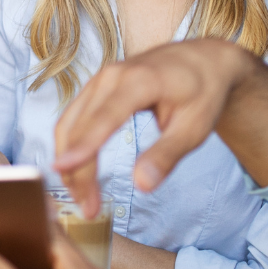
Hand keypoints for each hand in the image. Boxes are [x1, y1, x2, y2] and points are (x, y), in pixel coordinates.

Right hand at [52, 39, 267, 215]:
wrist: (203, 60)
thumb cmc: (203, 91)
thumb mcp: (194, 127)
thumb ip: (166, 155)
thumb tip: (142, 185)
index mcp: (138, 81)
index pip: (103, 118)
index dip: (82, 146)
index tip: (63, 170)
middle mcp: (111, 75)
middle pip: (80, 125)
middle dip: (76, 168)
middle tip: (87, 208)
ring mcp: (100, 79)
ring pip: (70, 122)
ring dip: (69, 160)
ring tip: (81, 196)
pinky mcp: (97, 87)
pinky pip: (74, 117)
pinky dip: (71, 145)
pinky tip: (78, 170)